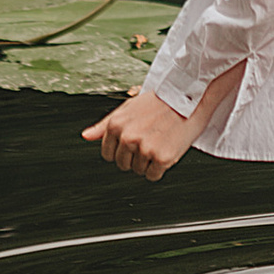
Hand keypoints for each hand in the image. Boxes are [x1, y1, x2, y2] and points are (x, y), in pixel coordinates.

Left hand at [83, 89, 199, 181]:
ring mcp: (145, 148)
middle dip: (135, 157)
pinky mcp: (162, 157)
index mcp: (116, 125)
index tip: (133, 142)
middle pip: (123, 165)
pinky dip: (160, 168)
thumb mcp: (127, 108)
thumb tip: (86, 136)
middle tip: (149, 139)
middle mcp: (128, 137)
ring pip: (138, 171)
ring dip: (148, 162)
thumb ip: (104, 125)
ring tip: (159, 141)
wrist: (188, 98)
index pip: (108, 155)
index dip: (121, 150)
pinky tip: (166, 149)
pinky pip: (153, 176)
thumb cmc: (158, 102)